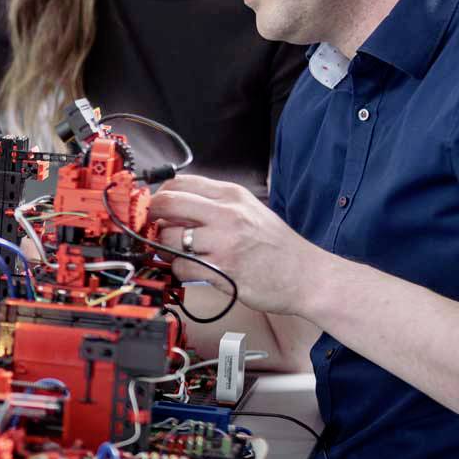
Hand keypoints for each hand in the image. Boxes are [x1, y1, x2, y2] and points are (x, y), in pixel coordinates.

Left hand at [146, 174, 325, 316]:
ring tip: (175, 252)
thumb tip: (174, 205)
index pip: (179, 182)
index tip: (156, 208)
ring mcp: (224, 242)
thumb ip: (214, 204)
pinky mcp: (222, 270)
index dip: (160, 195)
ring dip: (164, 247)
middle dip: (151, 216)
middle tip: (152, 227)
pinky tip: (191, 268)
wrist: (307, 275)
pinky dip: (178, 269)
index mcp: (232, 195)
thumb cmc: (277, 245)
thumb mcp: (249, 210)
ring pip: (168, 236)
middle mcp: (227, 214)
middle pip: (168, 203)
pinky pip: (180, 266)